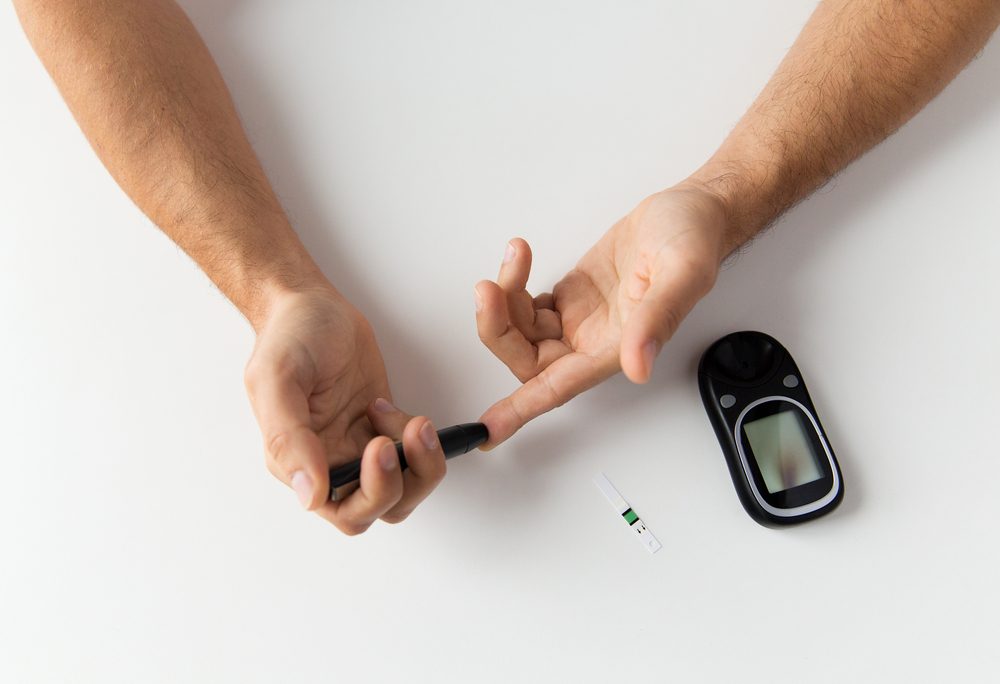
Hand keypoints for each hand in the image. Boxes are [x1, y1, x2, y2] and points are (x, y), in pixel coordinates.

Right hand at [244, 286, 445, 533]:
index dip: (371, 490)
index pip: (342, 509)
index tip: (378, 446)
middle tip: (410, 435)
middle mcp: (329, 463)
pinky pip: (412, 459)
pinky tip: (398, 410)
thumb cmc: (289, 337)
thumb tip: (310, 495)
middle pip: (377, 508)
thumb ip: (288, 438)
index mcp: (297, 462)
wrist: (312, 307)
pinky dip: (420, 442)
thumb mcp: (278, 378)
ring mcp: (357, 448)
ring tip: (417, 424)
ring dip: (420, 466)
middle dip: (402, 481)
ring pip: (401, 490)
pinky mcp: (383, 430)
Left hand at [474, 184, 729, 445]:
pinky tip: (520, 260)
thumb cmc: (694, 240)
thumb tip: (637, 365)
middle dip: (498, 330)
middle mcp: (594, 341)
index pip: (558, 389)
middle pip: (527, 359)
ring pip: (522, 332)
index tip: (487, 430)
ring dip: (504, 301)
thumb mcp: (682, 272)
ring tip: (515, 257)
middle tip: (489, 289)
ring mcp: (581, 320)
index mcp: (616, 348)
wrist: (691, 212)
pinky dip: (513, 287)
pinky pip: (527, 308)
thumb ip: (657, 319)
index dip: (521, 411)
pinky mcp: (573, 297)